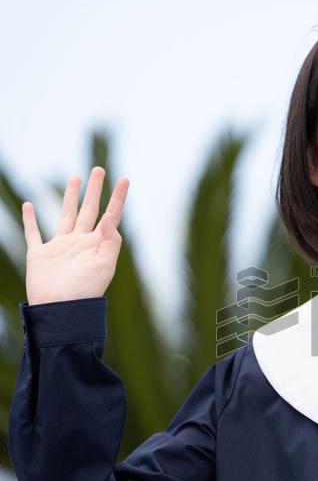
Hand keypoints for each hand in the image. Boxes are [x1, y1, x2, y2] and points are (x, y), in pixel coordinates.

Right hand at [21, 166, 129, 305]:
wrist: (60, 311)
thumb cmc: (84, 292)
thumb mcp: (105, 266)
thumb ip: (110, 241)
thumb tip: (111, 218)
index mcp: (97, 245)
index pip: (110, 216)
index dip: (118, 198)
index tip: (125, 179)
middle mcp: (80, 243)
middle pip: (89, 210)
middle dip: (94, 190)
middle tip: (98, 169)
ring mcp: (59, 248)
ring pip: (66, 215)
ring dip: (71, 197)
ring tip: (75, 178)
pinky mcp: (39, 255)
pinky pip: (33, 233)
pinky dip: (29, 220)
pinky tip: (29, 205)